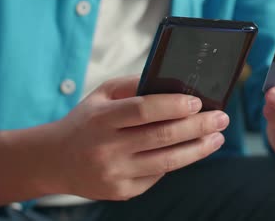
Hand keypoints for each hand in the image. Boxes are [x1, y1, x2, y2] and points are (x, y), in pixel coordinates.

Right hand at [44, 76, 228, 199]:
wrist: (53, 161)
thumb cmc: (85, 122)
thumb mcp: (101, 95)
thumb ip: (133, 85)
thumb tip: (173, 82)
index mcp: (101, 119)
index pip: (142, 110)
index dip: (172, 106)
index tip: (198, 102)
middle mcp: (106, 148)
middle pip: (161, 136)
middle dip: (197, 126)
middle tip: (221, 118)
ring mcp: (114, 173)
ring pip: (167, 161)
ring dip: (198, 149)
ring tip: (217, 137)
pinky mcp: (121, 191)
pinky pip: (157, 175)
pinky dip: (176, 161)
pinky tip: (189, 150)